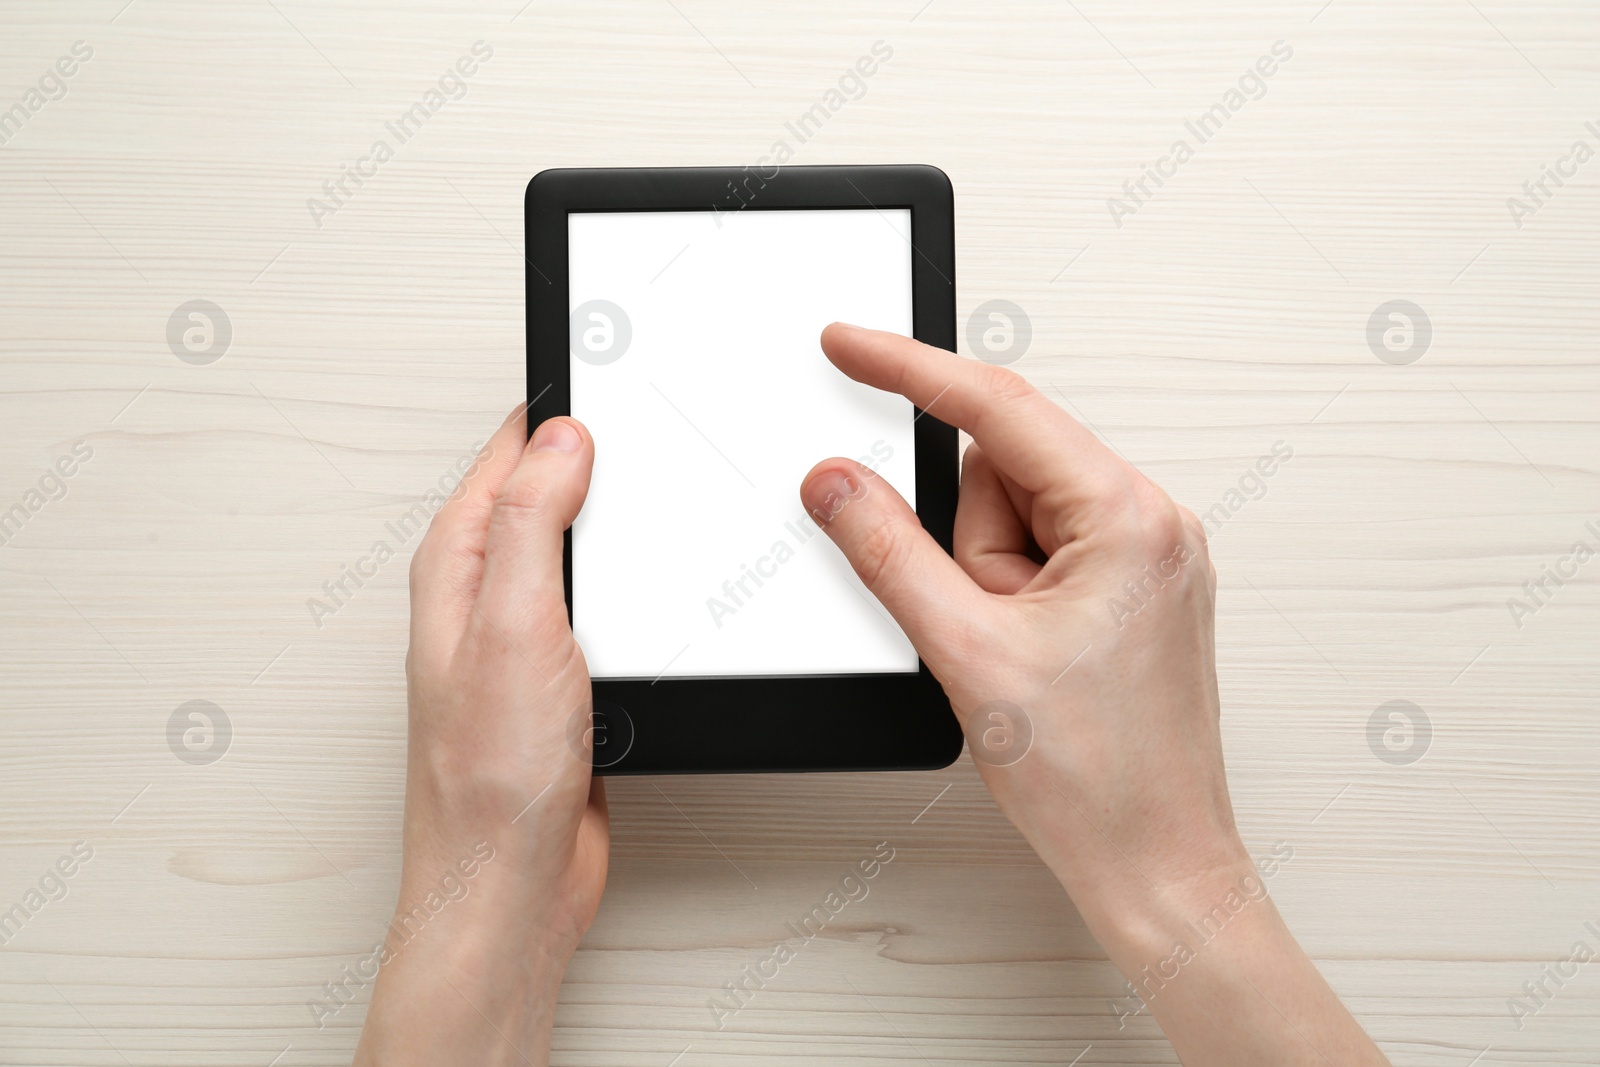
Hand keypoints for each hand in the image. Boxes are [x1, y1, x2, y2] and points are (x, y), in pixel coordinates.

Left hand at [354, 408, 606, 1066]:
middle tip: (654, 416)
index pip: (511, 451)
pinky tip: (668, 583)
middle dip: (601, 454)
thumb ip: (532, 524)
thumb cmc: (489, 776)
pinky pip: (610, 602)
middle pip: (550, 489)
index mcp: (459, 563)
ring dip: (624, 520)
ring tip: (666, 480)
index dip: (561, 407)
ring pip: (586, 547)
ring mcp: (531, 633)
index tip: (615, 372)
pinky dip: (639, 582)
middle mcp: (489, 591)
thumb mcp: (512, 626)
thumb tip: (560, 437)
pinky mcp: (572, 673)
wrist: (512, 881)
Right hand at [800, 324, 1387, 1066]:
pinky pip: (1041, 552)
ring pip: (1018, 518)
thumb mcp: (968, 654)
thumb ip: (889, 553)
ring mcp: (1145, 557)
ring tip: (1012, 657)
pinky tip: (1026, 656)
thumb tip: (839, 483)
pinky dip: (1008, 592)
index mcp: (1127, 519)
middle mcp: (1150, 523)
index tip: (853, 344)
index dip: (912, 369)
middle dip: (967, 544)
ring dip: (988, 579)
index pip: (999, 408)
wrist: (1155, 862)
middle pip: (1006, 473)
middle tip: (979, 623)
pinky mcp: (1131, 590)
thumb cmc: (1097, 778)